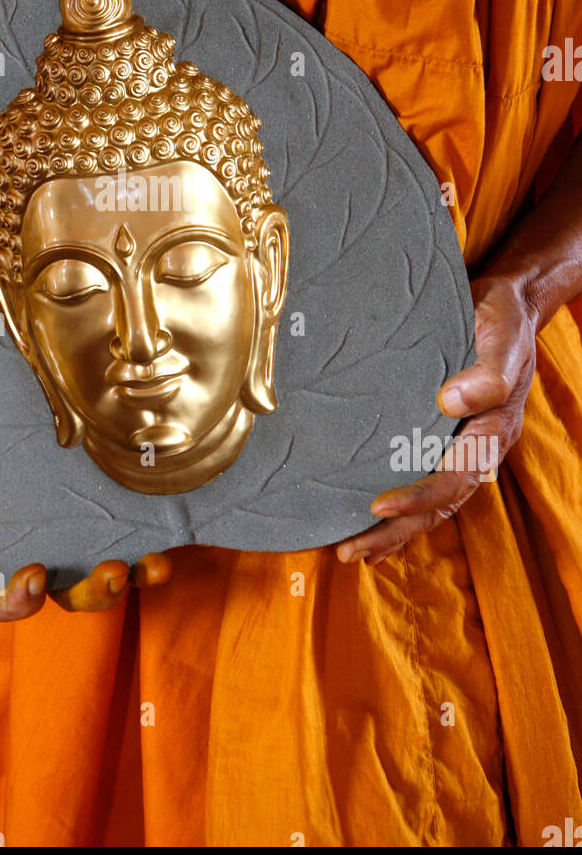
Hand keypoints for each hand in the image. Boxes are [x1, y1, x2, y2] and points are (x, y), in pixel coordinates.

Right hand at [0, 490, 171, 616]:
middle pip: (69, 594)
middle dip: (90, 595)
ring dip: (128, 577)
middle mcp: (44, 544)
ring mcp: (82, 525)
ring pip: (109, 573)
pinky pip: (140, 534)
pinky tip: (167, 543)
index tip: (28, 575)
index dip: (16, 598)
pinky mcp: (113, 499)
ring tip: (144, 564)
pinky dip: (155, 546)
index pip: (5, 596)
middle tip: (105, 572)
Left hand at [335, 272, 538, 566]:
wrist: (504, 303)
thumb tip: (453, 401)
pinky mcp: (434, 434)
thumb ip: (489, 371)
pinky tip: (362, 518)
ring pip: (425, 502)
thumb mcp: (504, 338)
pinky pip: (416, 477)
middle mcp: (472, 447)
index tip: (377, 507)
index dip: (417, 498)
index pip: (453, 479)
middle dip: (394, 532)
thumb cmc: (502, 320)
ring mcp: (454, 445)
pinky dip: (394, 506)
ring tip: (349, 550)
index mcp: (491, 432)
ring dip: (390, 530)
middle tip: (349, 551)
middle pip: (435, 506)